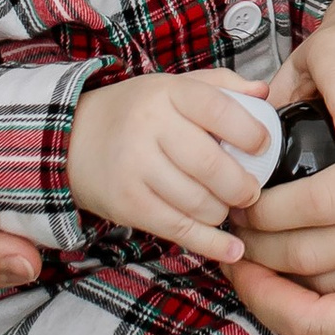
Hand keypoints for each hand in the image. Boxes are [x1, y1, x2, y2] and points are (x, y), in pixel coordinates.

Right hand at [69, 73, 280, 266]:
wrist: (70, 140)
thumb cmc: (135, 112)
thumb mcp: (172, 86)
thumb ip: (220, 86)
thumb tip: (264, 93)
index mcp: (167, 92)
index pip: (218, 109)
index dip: (250, 132)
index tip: (264, 147)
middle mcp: (149, 128)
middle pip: (210, 164)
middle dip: (242, 185)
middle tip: (251, 191)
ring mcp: (135, 168)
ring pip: (197, 201)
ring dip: (223, 210)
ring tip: (225, 206)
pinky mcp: (128, 204)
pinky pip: (178, 229)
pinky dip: (211, 243)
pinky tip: (233, 249)